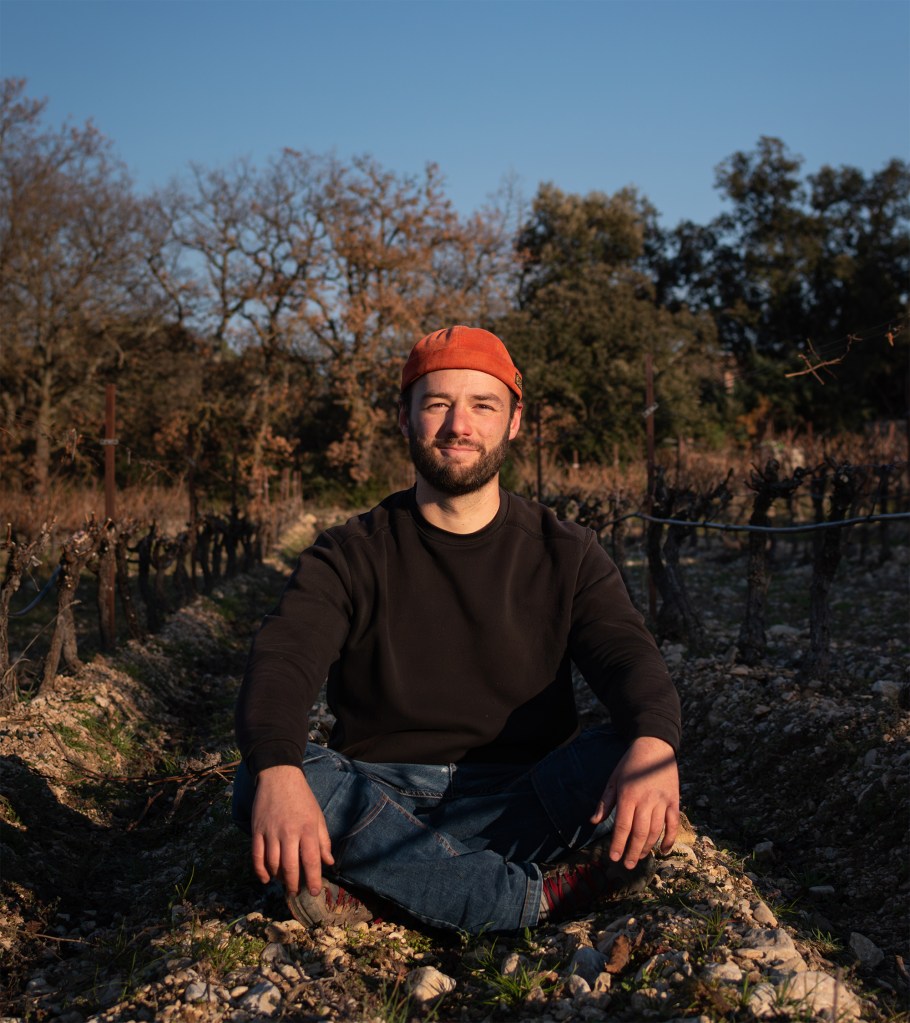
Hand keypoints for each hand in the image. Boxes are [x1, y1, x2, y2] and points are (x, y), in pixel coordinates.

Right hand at [250, 764, 333, 895]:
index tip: (314, 891)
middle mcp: (289, 832)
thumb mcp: (318, 816)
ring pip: (273, 864)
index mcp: (308, 829)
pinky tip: (266, 878)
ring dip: (278, 878)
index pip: (311, 860)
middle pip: (290, 867)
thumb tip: (328, 862)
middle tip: (296, 892)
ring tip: (284, 882)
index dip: (313, 880)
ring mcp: (271, 832)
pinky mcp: (257, 830)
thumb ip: (323, 840)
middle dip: (294, 884)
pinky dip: (260, 871)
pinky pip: (257, 856)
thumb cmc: (302, 798)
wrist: (279, 777)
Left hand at [590, 736, 679, 868]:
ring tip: (640, 857)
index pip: (622, 826)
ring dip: (648, 848)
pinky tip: (663, 850)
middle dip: (632, 852)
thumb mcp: (613, 779)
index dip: (617, 844)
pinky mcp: (674, 801)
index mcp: (628, 796)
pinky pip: (673, 824)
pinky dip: (669, 839)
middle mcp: (646, 801)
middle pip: (639, 833)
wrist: (655, 747)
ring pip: (655, 831)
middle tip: (627, 865)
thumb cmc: (630, 764)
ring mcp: (662, 801)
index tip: (613, 858)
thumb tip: (593, 821)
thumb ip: (605, 802)